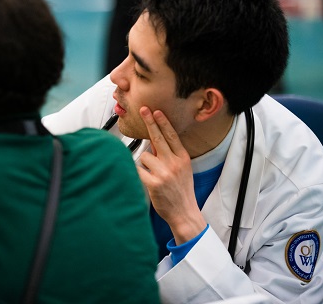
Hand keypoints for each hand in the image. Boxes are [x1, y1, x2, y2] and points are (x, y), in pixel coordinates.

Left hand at [136, 106, 205, 244]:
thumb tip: (154, 141)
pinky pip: (138, 169)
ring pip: (145, 155)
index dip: (163, 122)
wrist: (184, 212)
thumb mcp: (182, 169)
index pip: (171, 135)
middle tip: (143, 109)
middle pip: (158, 138)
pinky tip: (146, 179)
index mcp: (183, 158)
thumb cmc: (182, 190)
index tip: (156, 111)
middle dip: (149, 122)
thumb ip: (169, 155)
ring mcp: (164, 173)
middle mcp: (174, 163)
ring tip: (153, 174)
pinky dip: (139, 172)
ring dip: (145, 163)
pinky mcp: (153, 183)